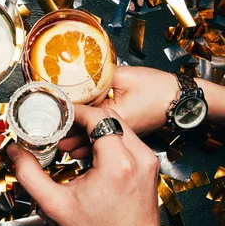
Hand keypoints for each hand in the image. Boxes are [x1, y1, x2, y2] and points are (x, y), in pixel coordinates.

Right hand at [8, 106, 159, 225]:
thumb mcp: (54, 205)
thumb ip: (29, 174)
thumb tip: (14, 151)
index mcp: (117, 163)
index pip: (98, 117)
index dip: (75, 112)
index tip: (59, 116)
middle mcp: (139, 157)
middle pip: (110, 117)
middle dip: (83, 119)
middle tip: (62, 129)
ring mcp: (147, 160)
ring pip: (120, 126)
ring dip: (94, 129)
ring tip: (71, 144)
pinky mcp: (149, 165)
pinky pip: (128, 139)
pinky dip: (108, 139)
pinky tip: (89, 154)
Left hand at [58, 66, 177, 158]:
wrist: (182, 100)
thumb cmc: (158, 88)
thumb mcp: (123, 76)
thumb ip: (97, 77)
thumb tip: (75, 78)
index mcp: (114, 119)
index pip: (81, 118)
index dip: (64, 115)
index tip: (48, 110)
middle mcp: (117, 134)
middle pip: (83, 136)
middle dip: (64, 134)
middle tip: (44, 132)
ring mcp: (122, 140)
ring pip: (92, 144)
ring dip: (75, 142)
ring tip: (54, 142)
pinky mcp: (125, 139)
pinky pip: (102, 146)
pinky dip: (88, 145)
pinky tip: (75, 149)